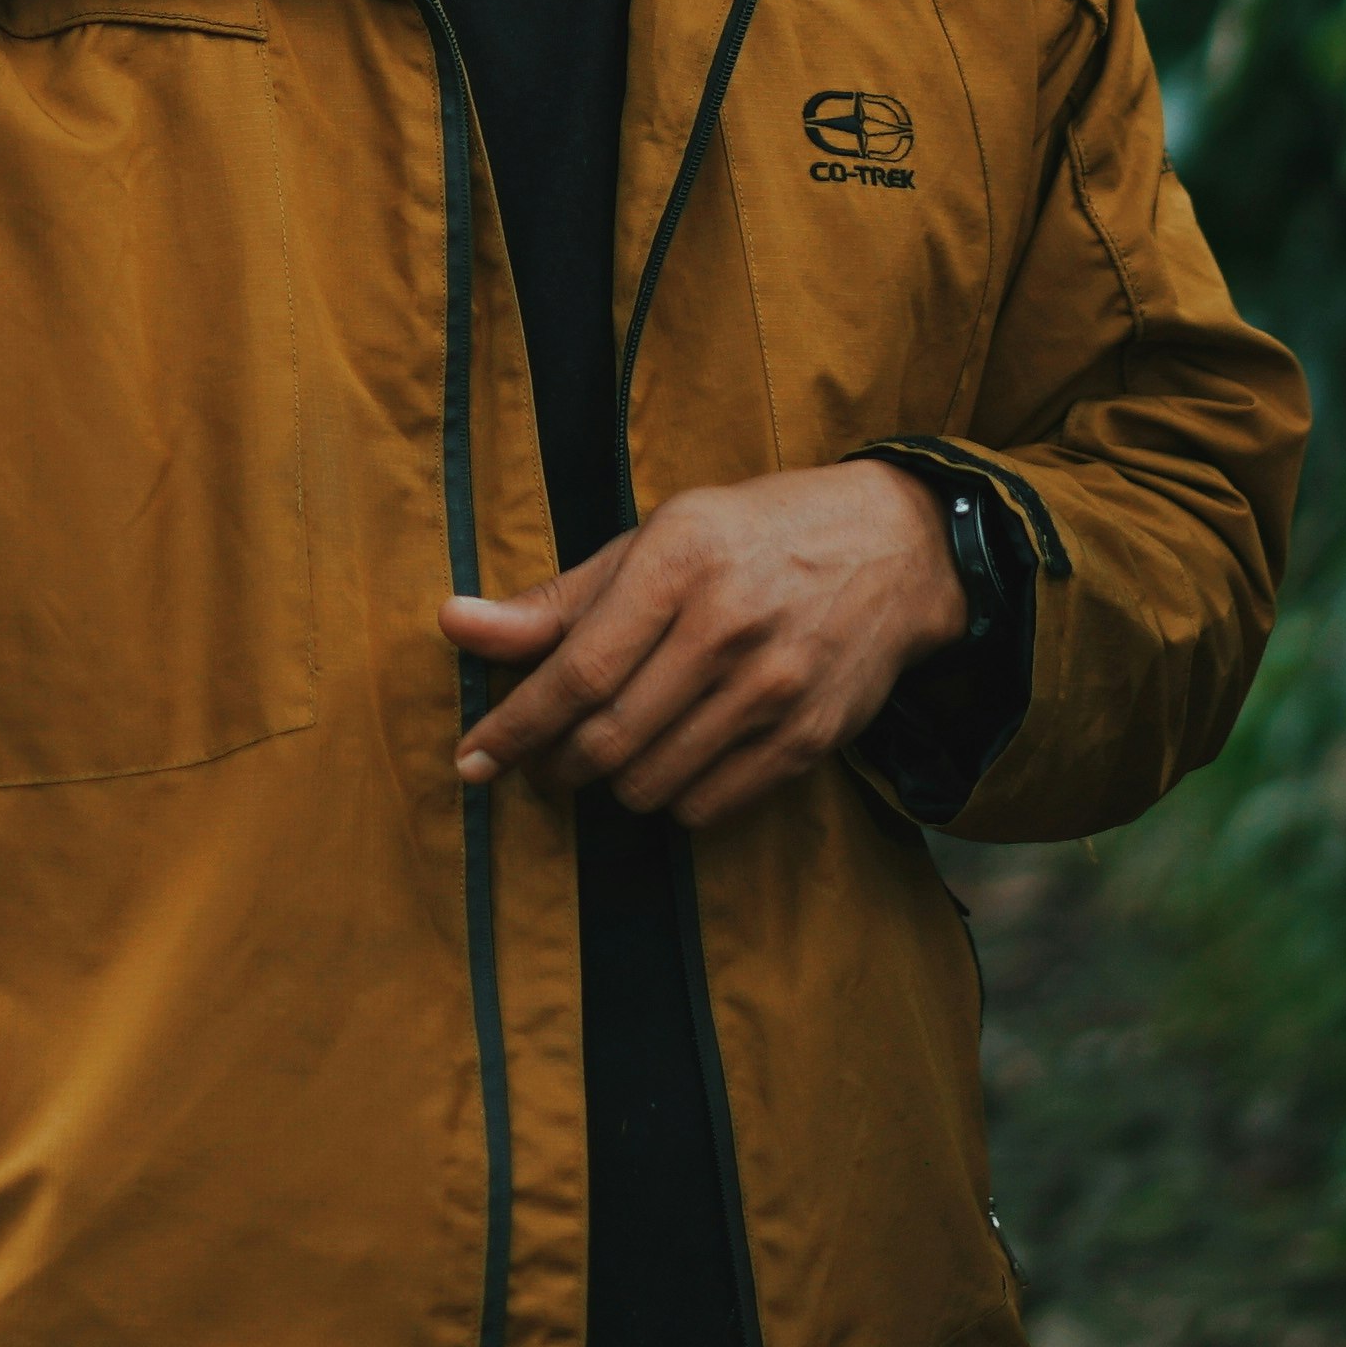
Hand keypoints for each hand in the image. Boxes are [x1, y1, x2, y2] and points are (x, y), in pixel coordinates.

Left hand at [436, 462, 965, 829]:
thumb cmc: (748, 539)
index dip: (513, 727)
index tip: (469, 761)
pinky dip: (671, 798)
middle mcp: (728, 627)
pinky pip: (708, 807)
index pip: (575, 671)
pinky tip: (673, 761)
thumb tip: (453, 624)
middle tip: (542, 761)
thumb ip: (554, 601)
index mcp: (678, 563)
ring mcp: (776, 688)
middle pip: (607, 739)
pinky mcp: (810, 737)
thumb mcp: (652, 542)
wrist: (892, 549)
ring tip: (613, 752)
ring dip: (612, 784)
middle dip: (554, 765)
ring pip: (652, 783)